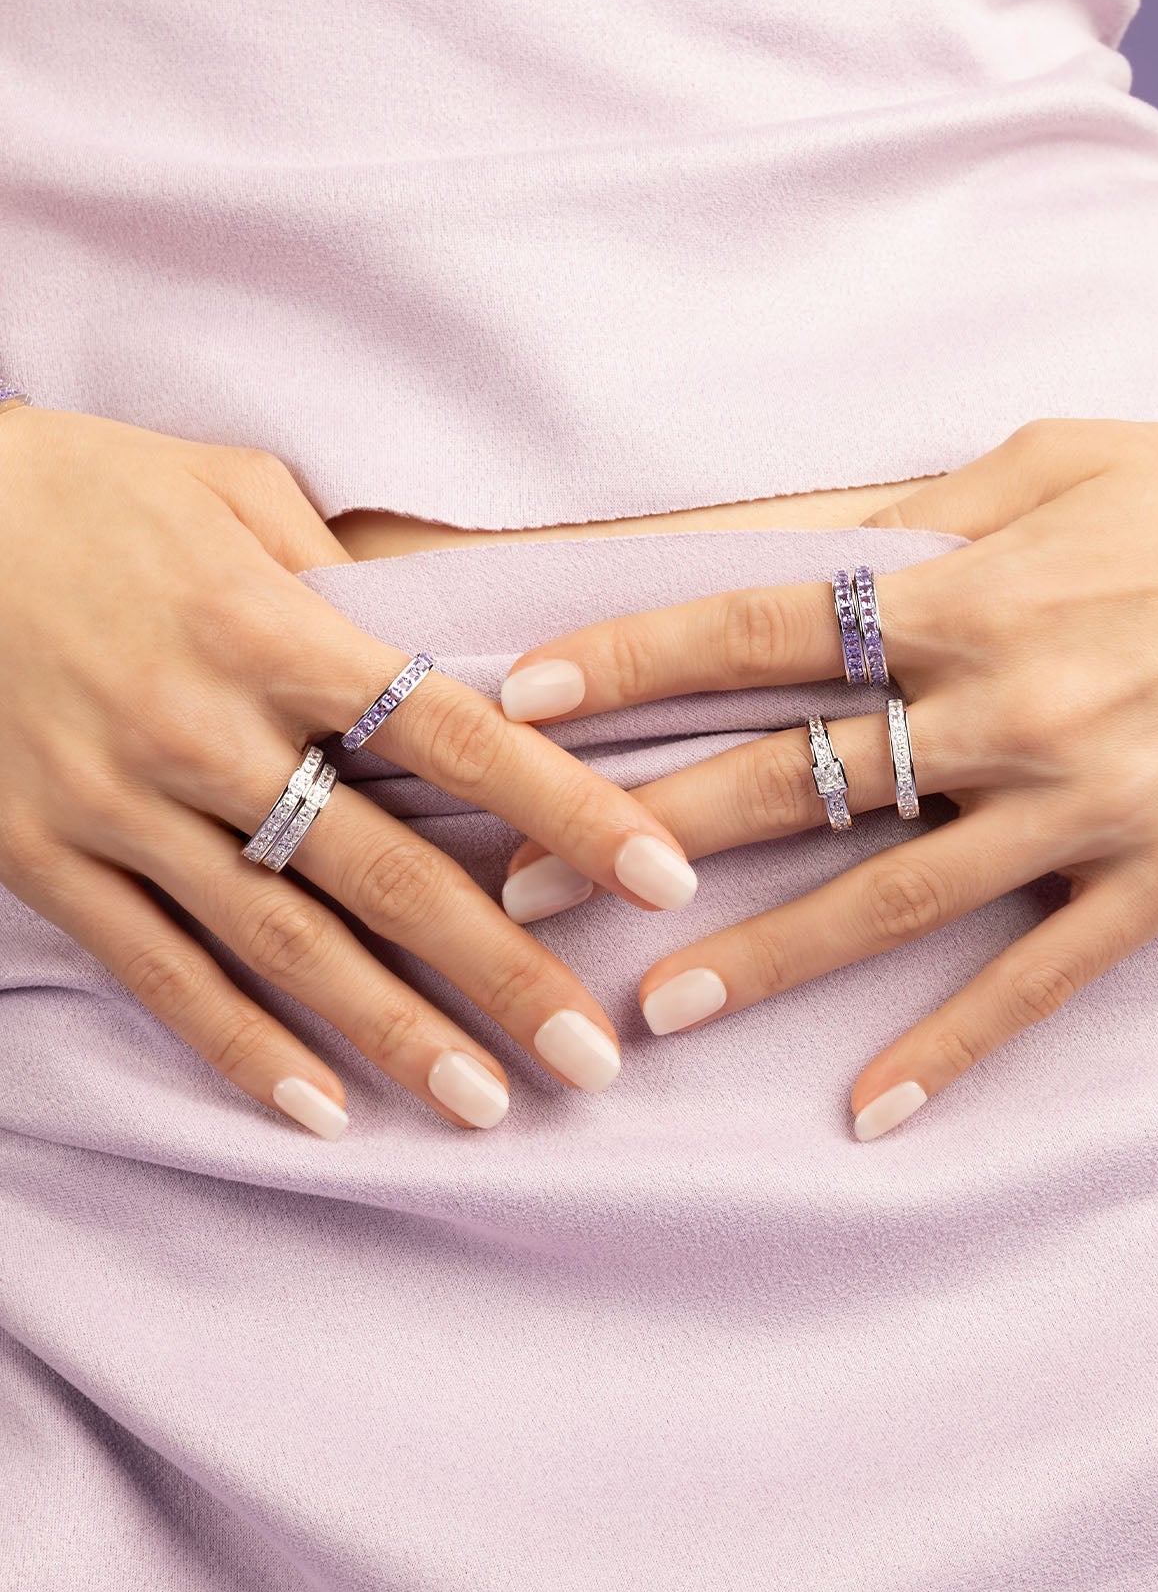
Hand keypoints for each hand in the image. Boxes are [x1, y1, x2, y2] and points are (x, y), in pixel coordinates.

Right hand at [0, 407, 698, 1135]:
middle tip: (595, 1056)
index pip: (458, 736)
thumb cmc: (68, 489)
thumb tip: (433, 620)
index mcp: (269, 627)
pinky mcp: (44, 861)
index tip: (661, 879)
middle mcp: (206, 730)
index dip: (572, 811)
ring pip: (282, 946)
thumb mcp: (216, 481)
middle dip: (502, 970)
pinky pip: (158, 973)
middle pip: (388, 870)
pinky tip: (320, 1110)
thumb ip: (335, 561)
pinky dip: (240, 1050)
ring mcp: (120, 808)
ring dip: (393, 1036)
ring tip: (488, 1106)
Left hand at [499, 416, 1157, 1138]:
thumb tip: (780, 546)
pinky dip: (954, 1048)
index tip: (522, 695)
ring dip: (764, 958)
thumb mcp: (1057, 464)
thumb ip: (917, 514)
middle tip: (527, 886)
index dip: (635, 658)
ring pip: (891, 896)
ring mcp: (1086, 804)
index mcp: (976, 592)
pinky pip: (1040, 980)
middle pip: (793, 776)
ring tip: (653, 1012)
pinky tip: (869, 1111)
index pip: (764, 623)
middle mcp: (1013, 706)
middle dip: (647, 833)